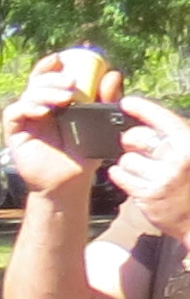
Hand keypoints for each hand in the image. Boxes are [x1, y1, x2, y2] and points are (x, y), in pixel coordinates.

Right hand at [2, 44, 121, 196]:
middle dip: (52, 77)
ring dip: (45, 91)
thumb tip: (113, 74)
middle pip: (36, 81)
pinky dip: (27, 106)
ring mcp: (25, 120)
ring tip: (65, 98)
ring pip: (27, 94)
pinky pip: (14, 113)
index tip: (63, 57)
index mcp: (54, 102)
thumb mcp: (100, 121)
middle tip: (71, 83)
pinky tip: (43, 110)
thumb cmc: (84, 152)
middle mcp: (38, 108)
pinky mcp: (15, 134)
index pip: (48, 76)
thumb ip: (107, 99)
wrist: (70, 181)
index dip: (51, 65)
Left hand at [117, 93, 189, 239]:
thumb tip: (146, 121)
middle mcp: (178, 159)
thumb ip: (175, 137)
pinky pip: (120, 176)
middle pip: (136, 137)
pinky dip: (120, 174)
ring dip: (130, 163)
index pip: (163, 119)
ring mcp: (163, 178)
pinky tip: (129, 176)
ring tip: (143, 169)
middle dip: (131, 139)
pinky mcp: (148, 196)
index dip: (143, 108)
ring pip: (126, 159)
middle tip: (134, 144)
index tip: (127, 102)